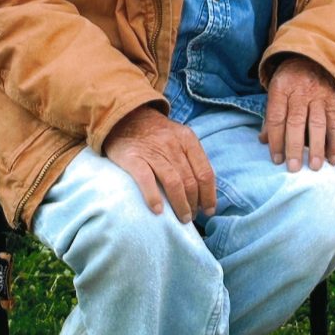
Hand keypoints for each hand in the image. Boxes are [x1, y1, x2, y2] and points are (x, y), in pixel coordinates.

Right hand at [103, 106, 215, 222]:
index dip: (209, 195)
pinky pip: (146, 180)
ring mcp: (153, 151)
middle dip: (194, 204)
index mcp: (188, 139)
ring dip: (180, 205)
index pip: (205, 172)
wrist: (124, 116)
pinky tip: (158, 211)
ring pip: (174, 183)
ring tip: (181, 218)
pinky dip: (154, 197)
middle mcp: (172, 144)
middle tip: (191, 217)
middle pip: (190, 181)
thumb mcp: (178, 137)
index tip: (208, 210)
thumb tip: (204, 190)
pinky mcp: (133, 157)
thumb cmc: (155, 133)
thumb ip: (190, 157)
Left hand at [261, 56, 334, 171]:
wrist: (312, 57)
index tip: (276, 160)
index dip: (275, 140)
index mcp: (281, 88)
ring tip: (314, 166)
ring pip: (318, 124)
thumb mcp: (275, 91)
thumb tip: (263, 141)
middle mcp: (300, 91)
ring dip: (316, 147)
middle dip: (294, 146)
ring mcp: (319, 95)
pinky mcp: (334, 100)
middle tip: (293, 168)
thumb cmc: (289, 80)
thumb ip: (271, 116)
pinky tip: (332, 159)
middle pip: (296, 122)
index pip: (277, 117)